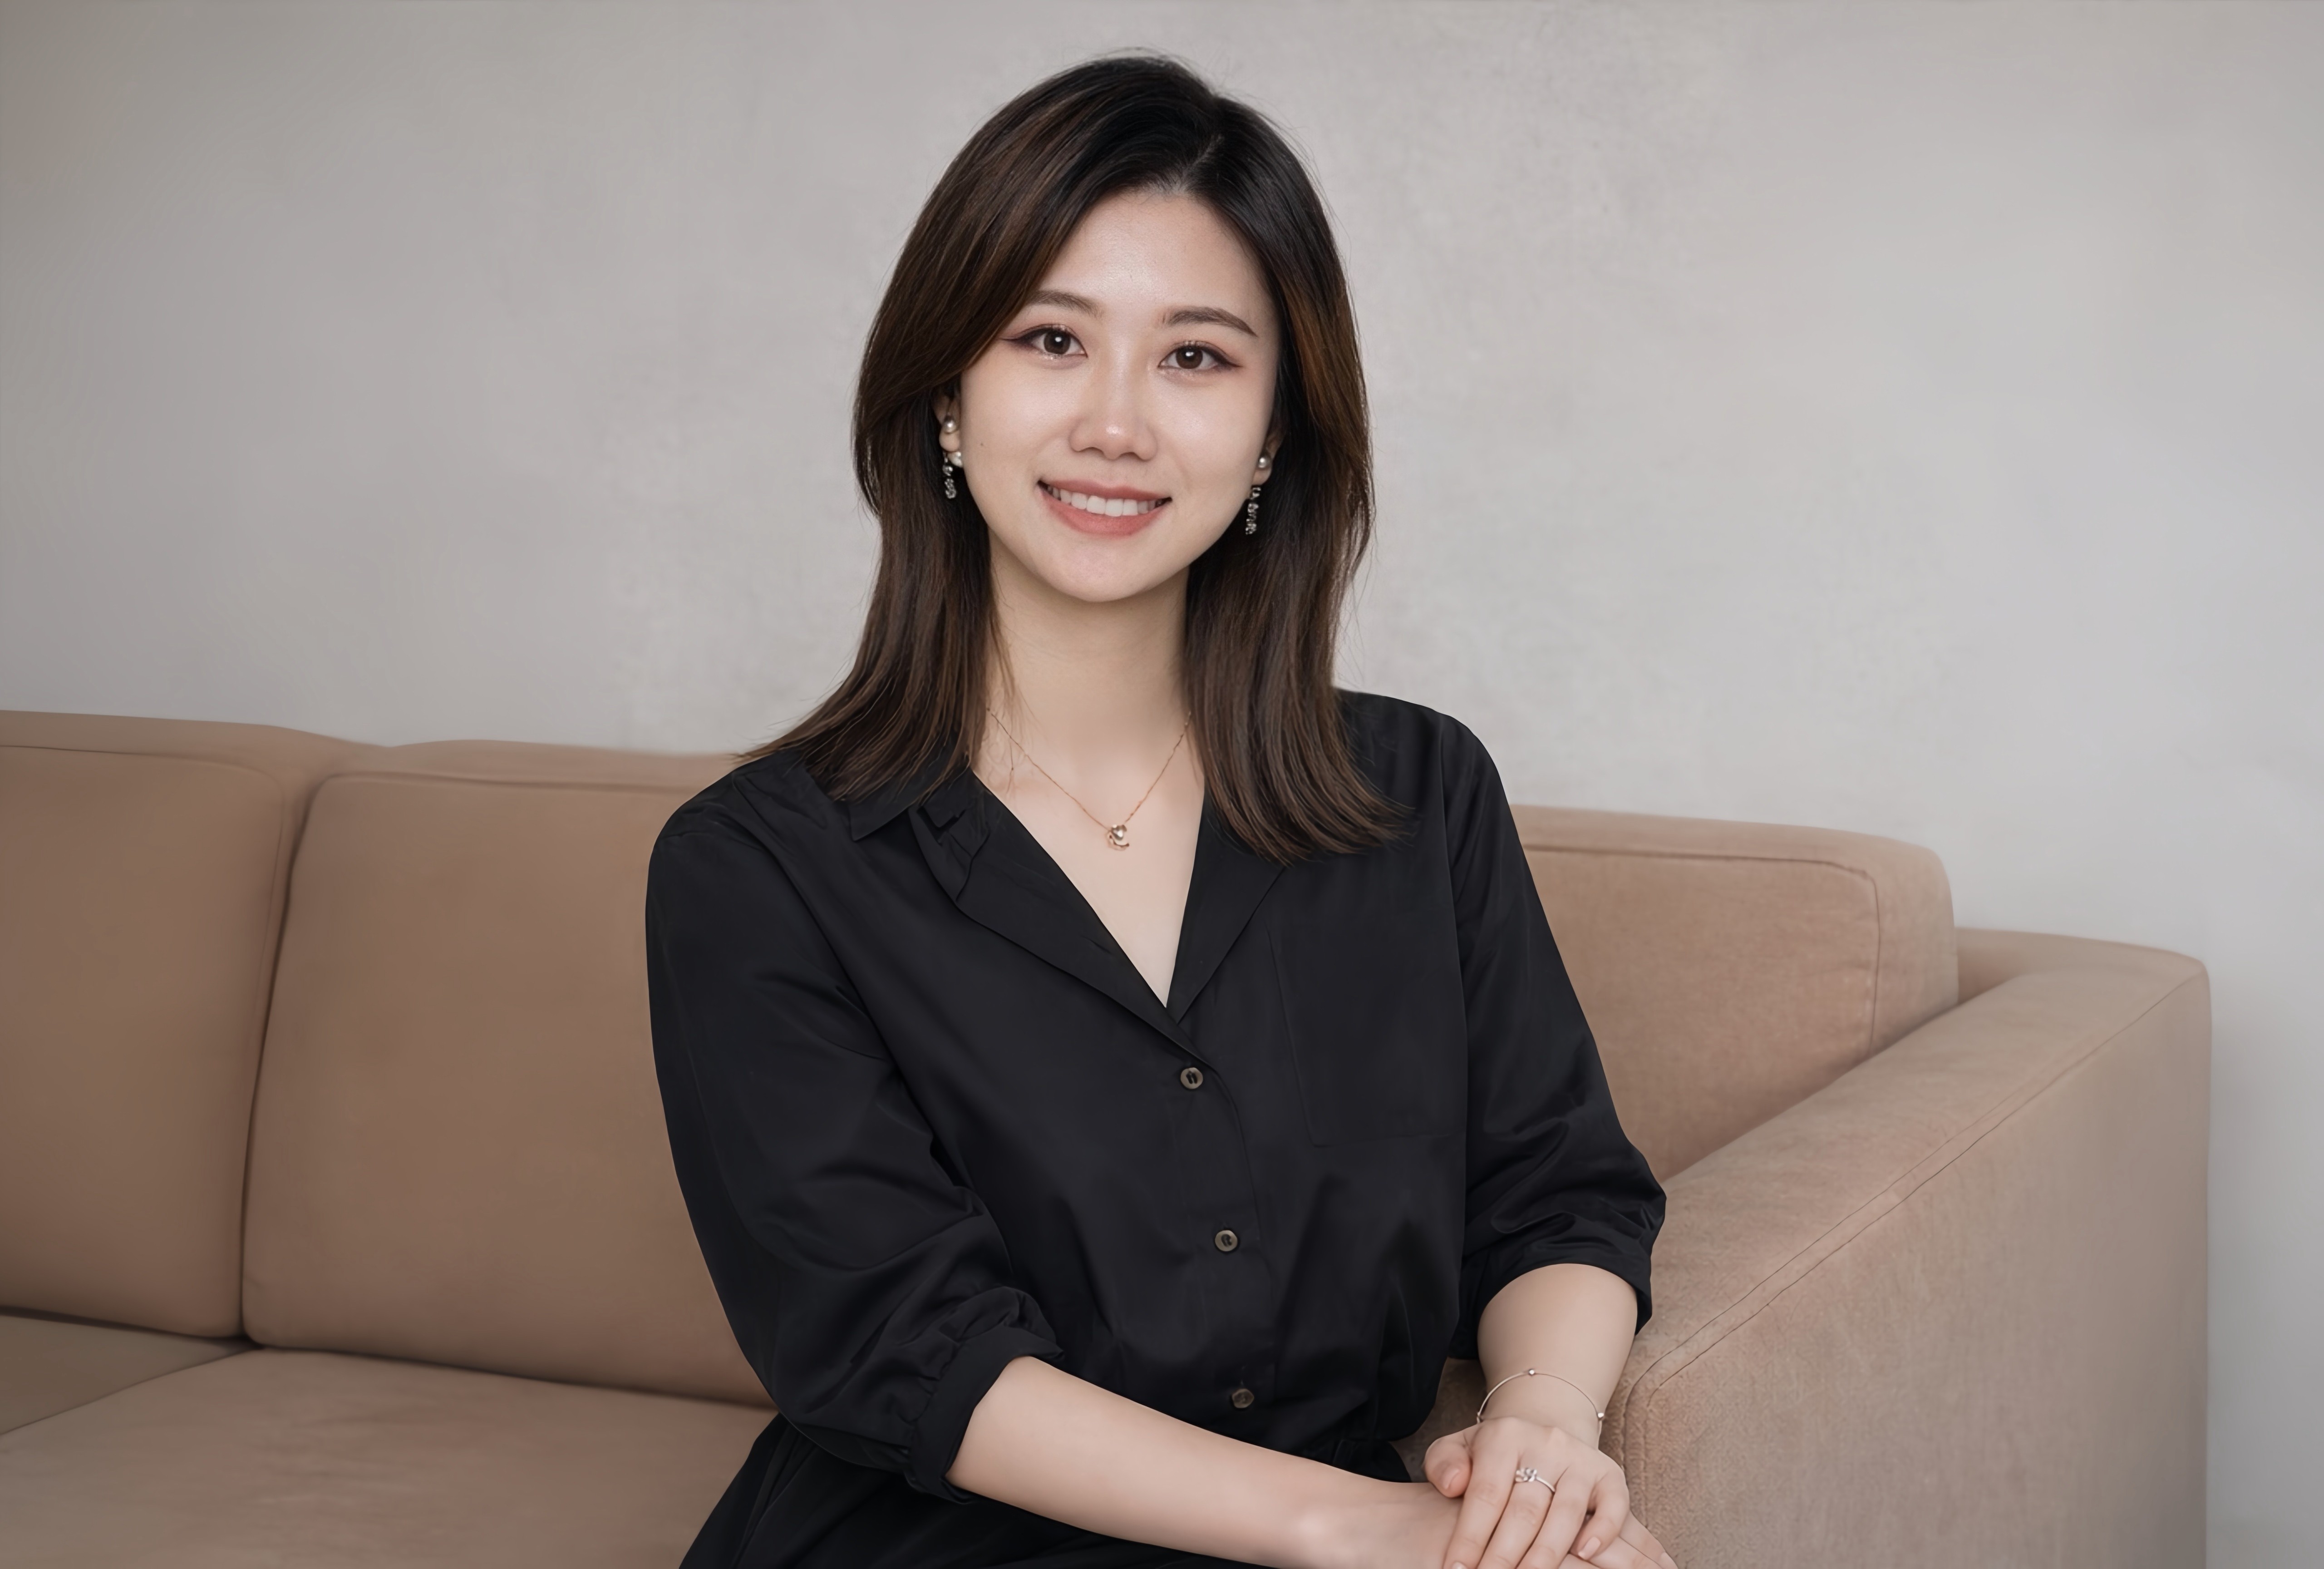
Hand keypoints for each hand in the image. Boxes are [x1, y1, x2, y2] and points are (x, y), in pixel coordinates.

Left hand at [1422, 1417, 1675, 1568]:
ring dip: (1545, 1556)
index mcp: (1504, 1436)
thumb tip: (1451, 1484)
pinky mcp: (1608, 1475)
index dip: (1470, 1537)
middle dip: (1503, 1556)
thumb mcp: (1458, 1449)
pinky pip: (1613, 1505)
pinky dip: (1602, 1531)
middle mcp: (1545, 1443)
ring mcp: (1579, 1459)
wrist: (1540, 1437)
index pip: (1486, 1493)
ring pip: (1565, 1514)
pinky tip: (1584, 1555)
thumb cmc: (1491, 1457)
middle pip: (1525, 1510)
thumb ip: (1444, 1463)